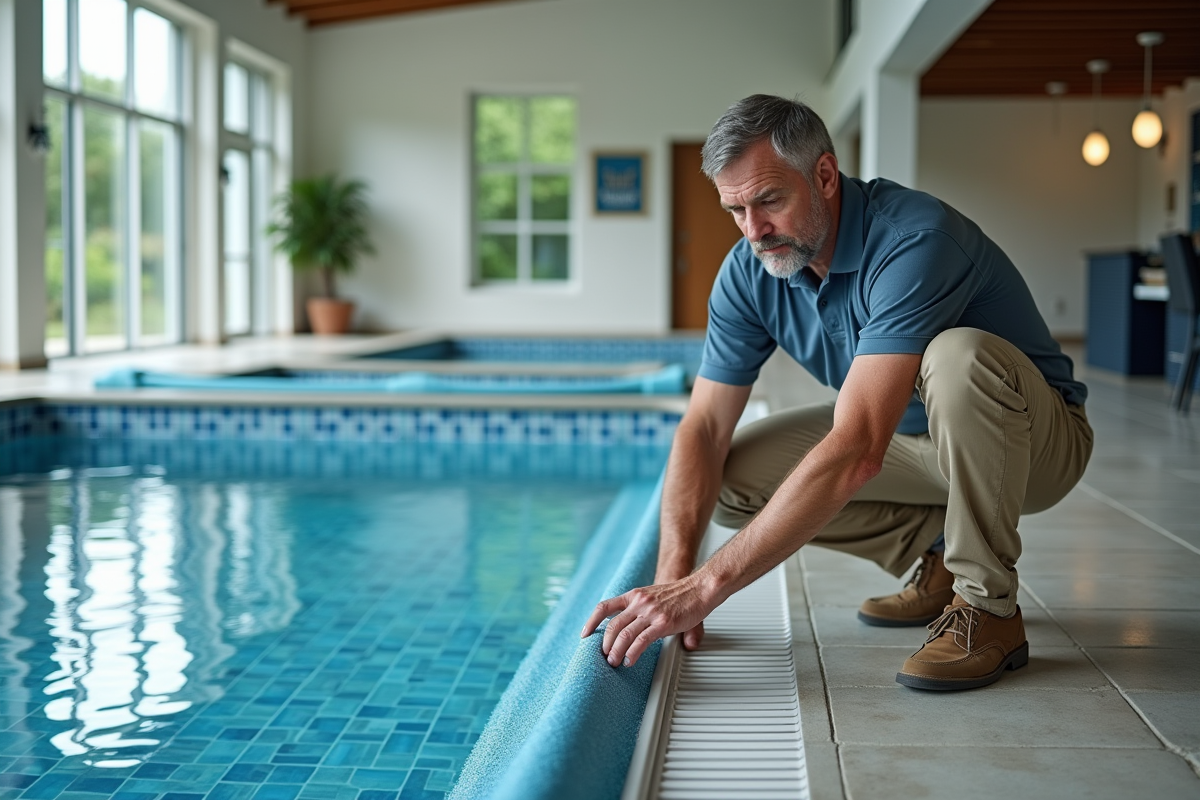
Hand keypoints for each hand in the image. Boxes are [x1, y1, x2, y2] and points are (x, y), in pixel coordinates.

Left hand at [580, 577, 712, 667]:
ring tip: (614, 662)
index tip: (585, 634)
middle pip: (612, 625)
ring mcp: (650, 612)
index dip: (592, 621)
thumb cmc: (681, 594)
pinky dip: (632, 653)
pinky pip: (641, 640)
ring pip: (624, 634)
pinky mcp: (663, 623)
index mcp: (634, 595)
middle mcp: (639, 602)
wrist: (700, 588)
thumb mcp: (654, 597)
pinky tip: (630, 660)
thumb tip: (639, 633)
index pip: (605, 606)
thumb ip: (644, 613)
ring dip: (615, 651)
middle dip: (605, 644)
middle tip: (605, 657)